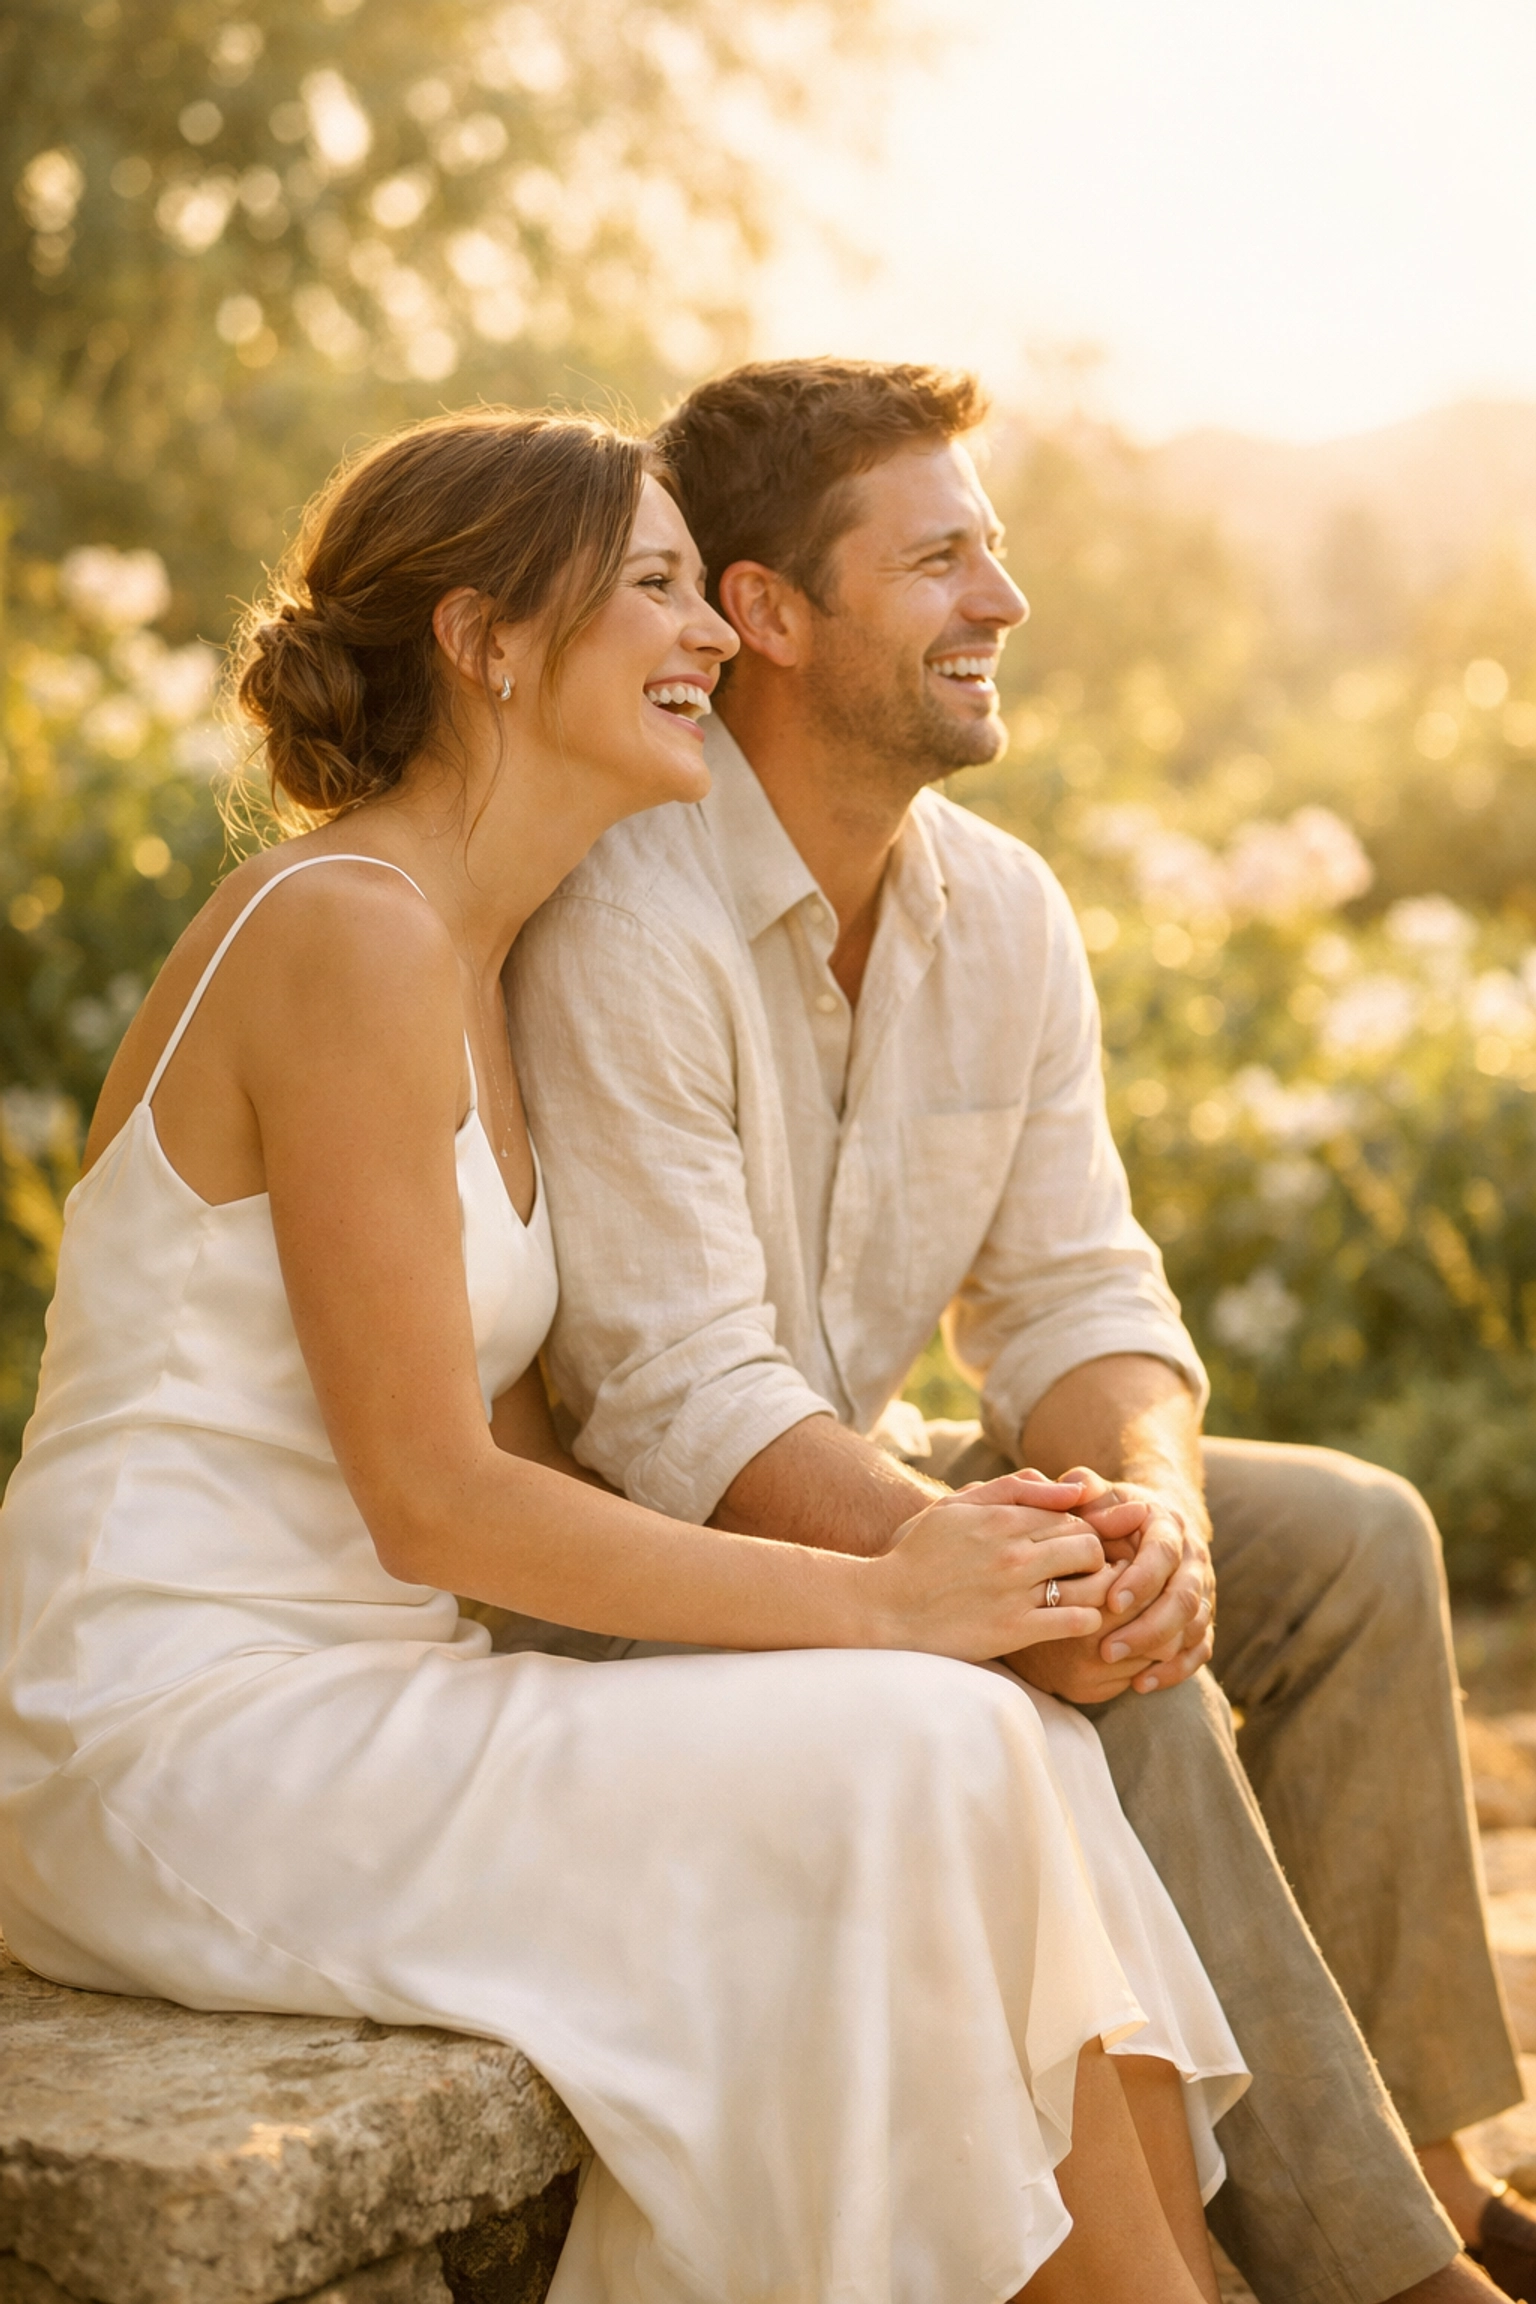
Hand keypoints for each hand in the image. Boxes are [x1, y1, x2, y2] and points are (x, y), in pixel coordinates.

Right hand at [876, 1476, 1113, 1661]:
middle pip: (1089, 1546)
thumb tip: (1073, 1489)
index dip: (1086, 1530)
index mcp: (1001, 1520)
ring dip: (1099, 1589)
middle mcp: (1014, 1553)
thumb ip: (1013, 1490)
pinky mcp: (1013, 1632)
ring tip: (1089, 1595)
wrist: (884, 1607)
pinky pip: (1077, 1622)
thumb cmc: (918, 1554)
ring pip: (1091, 1584)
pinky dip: (1088, 1620)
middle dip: (1096, 1558)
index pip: (1073, 1517)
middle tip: (1085, 1572)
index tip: (1078, 1546)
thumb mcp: (956, 1506)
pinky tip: (1076, 1621)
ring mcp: (1015, 1593)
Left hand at [993, 1466, 1214, 1703]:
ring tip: (1121, 1669)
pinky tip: (1143, 1684)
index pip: (1163, 1554)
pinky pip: (1199, 1648)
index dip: (1141, 1580)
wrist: (1153, 1520)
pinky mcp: (1201, 1618)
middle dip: (1148, 1626)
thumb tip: (1075, 1487)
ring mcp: (1201, 1591)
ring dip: (1160, 1651)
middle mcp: (1193, 1559)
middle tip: (1107, 1649)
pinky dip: (1176, 1669)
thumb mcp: (1100, 1494)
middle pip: (1184, 1597)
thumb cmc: (1113, 1510)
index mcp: (1169, 1526)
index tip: (1111, 1602)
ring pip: (1195, 1626)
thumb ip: (1084, 1488)